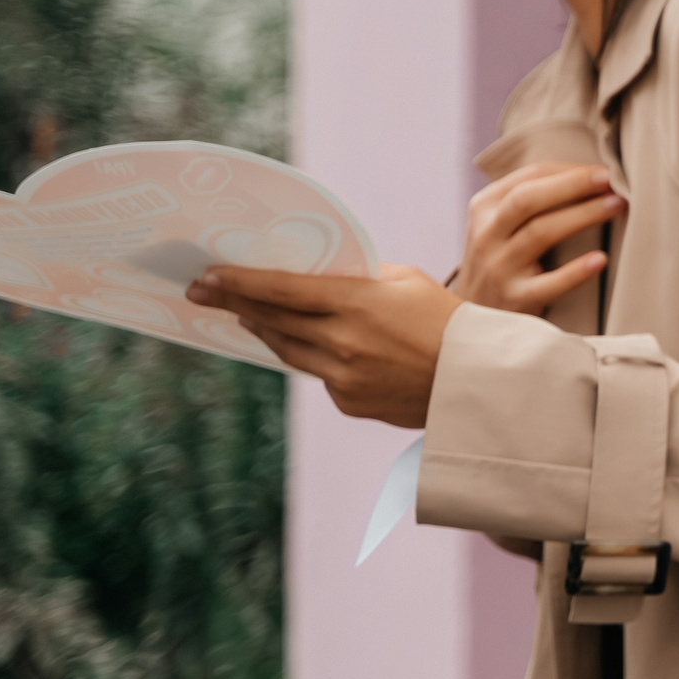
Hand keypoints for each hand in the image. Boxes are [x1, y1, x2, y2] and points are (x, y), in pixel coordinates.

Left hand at [188, 264, 461, 427]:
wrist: (476, 380)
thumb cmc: (447, 320)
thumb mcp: (407, 281)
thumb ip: (359, 278)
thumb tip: (317, 278)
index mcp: (358, 303)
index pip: (282, 289)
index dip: (239, 282)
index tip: (206, 276)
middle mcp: (342, 341)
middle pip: (272, 320)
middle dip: (233, 304)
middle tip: (201, 293)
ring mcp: (342, 376)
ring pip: (286, 350)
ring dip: (263, 330)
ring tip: (245, 315)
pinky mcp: (347, 402)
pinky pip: (317, 374)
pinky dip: (311, 356)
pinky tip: (310, 344)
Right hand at [455, 163, 624, 313]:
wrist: (471, 318)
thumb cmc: (501, 261)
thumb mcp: (500, 225)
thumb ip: (530, 200)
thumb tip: (591, 176)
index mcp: (485, 208)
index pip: (529, 177)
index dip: (569, 170)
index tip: (603, 170)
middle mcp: (487, 235)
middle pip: (529, 199)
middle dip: (573, 184)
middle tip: (611, 179)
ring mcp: (498, 268)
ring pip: (540, 233)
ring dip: (582, 215)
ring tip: (616, 206)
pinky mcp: (514, 300)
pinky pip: (548, 284)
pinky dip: (575, 271)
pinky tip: (600, 259)